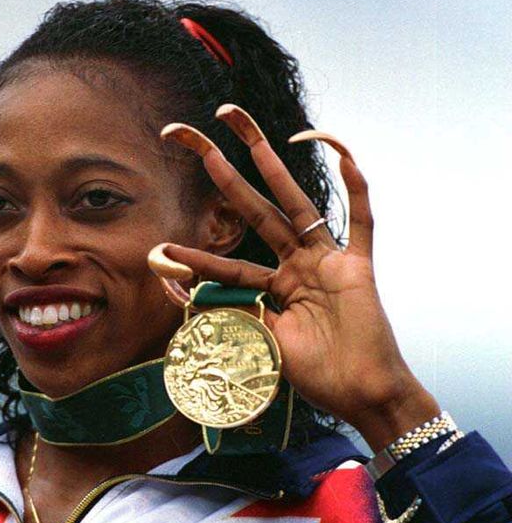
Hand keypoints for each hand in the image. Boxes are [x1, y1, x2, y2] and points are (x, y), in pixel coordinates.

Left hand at [152, 104, 439, 451]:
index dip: (194, 256)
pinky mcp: (358, 266)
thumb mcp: (263, 343)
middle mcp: (298, 266)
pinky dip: (354, 188)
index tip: (160, 250)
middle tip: (189, 138)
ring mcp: (327, 262)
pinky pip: (359, 220)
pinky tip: (338, 152)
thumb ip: (232, 313)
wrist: (361, 394)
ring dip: (268, 165)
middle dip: (222, 174)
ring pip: (294, 204)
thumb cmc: (318, 376)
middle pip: (255, 211)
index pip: (226, 263)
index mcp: (274, 288)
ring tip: (239, 128)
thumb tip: (185, 293)